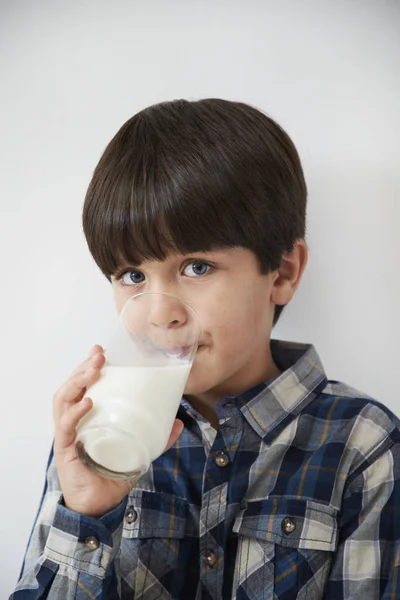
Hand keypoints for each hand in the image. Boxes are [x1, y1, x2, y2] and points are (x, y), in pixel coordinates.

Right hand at [53, 345, 183, 517]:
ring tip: (93, 370)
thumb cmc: (111, 475)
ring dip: (76, 381)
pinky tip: (88, 402)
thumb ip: (157, 438)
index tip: (101, 350)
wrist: (98, 506)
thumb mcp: (138, 452)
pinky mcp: (65, 449)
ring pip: (63, 400)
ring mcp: (67, 434)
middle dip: (83, 367)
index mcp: (87, 417)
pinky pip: (66, 427)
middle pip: (71, 386)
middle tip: (98, 355)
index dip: (88, 365)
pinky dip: (75, 413)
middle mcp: (74, 421)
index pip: (83, 385)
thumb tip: (178, 422)